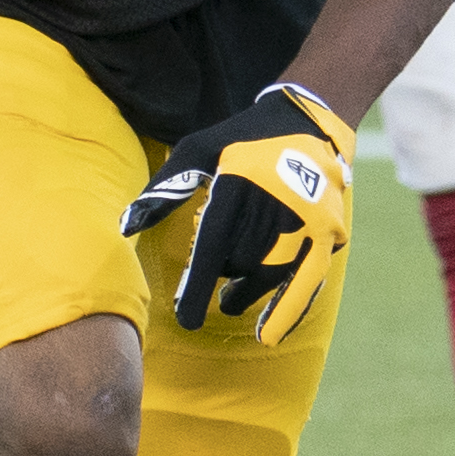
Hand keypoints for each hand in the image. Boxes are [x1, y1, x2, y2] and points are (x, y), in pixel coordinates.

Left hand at [121, 85, 353, 346]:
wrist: (306, 122)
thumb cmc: (240, 139)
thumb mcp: (196, 149)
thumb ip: (164, 190)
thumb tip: (126, 227)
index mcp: (238, 184)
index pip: (213, 246)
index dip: (198, 286)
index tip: (186, 320)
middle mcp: (273, 204)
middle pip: (239, 262)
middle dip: (222, 277)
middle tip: (215, 282)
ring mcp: (305, 219)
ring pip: (269, 272)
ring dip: (247, 290)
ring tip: (231, 299)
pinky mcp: (328, 231)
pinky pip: (307, 280)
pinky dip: (288, 309)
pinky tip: (270, 333)